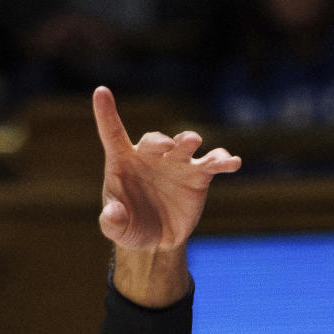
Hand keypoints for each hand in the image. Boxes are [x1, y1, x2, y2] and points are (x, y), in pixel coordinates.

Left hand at [93, 85, 239, 252]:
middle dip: (161, 142)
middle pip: (155, 141)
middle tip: (167, 147)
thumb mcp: (117, 229)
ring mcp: (177, 163)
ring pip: (184, 144)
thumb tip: (112, 215)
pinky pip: (212, 163)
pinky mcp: (198, 175)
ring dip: (188, 140)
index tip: (100, 92)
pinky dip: (223, 161)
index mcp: (124, 161)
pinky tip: (233, 163)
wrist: (156, 241)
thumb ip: (111, 221)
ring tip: (193, 142)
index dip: (106, 113)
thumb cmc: (130, 226)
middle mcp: (152, 156)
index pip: (113, 133)